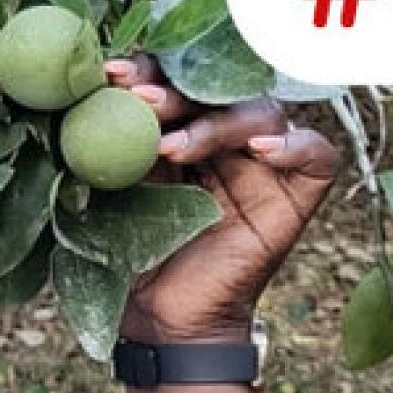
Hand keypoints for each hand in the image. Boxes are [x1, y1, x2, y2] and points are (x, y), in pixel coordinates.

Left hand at [105, 55, 341, 344]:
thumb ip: (106, 144)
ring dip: (216, 122)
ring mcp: (264, 167)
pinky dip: (294, 145)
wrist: (160, 321)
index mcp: (181, 130)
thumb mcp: (111, 193)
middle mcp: (226, 141)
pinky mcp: (295, 198)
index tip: (111, 73)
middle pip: (218, 91)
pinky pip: (317, 156)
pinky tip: (259, 150)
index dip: (149, 71)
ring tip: (171, 147)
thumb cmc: (134, 258)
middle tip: (139, 99)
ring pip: (260, 114)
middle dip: (176, 90)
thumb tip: (75, 94)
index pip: (176, 83)